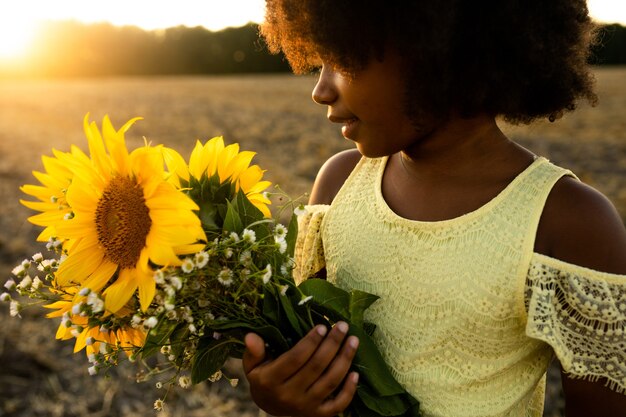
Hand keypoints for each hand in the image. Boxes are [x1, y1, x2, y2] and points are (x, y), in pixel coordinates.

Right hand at [242, 321, 359, 416]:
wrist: (270, 407)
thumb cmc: (264, 378)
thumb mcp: (253, 365)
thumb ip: (253, 351)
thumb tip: (251, 336)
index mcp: (271, 381)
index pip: (295, 359)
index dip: (310, 342)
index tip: (322, 326)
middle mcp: (289, 396)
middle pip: (316, 367)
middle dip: (332, 345)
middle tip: (343, 326)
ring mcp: (305, 407)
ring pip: (330, 382)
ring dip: (344, 360)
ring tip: (353, 341)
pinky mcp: (318, 415)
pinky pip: (338, 405)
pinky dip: (349, 391)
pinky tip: (356, 373)